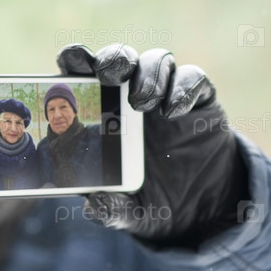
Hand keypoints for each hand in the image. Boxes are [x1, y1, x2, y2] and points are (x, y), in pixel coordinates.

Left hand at [57, 43, 249, 247]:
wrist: (197, 212)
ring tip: (142, 104)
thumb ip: (108, 208)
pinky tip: (173, 112)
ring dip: (148, 75)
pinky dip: (183, 88)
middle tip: (109, 75)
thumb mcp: (125, 212)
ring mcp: (166, 98)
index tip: (70, 60)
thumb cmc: (147, 202)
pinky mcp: (200, 102)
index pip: (84, 77)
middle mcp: (131, 99)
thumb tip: (93, 203)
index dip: (75, 61)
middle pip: (121, 60)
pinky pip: (193, 79)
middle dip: (113, 59)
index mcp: (102, 118)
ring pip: (156, 62)